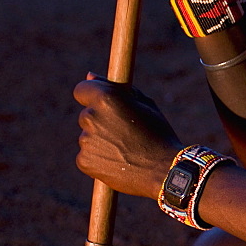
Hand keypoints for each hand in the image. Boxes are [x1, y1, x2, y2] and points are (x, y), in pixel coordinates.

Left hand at [74, 73, 183, 199]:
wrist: (164, 170)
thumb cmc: (158, 133)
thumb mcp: (144, 104)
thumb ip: (115, 88)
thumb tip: (90, 75)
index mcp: (106, 98)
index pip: (82, 89)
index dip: (92, 94)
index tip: (103, 103)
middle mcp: (91, 117)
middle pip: (87, 114)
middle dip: (101, 120)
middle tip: (125, 132)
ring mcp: (85, 141)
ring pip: (88, 136)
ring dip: (101, 139)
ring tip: (125, 149)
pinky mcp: (84, 161)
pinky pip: (87, 154)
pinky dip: (99, 157)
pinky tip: (119, 160)